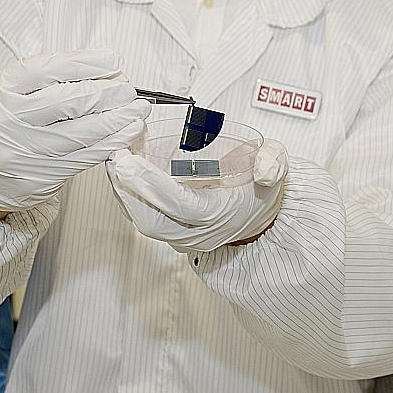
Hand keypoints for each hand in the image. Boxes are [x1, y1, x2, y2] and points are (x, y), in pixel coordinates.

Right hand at [0, 50, 149, 211]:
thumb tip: (105, 71)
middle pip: (67, 101)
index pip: (46, 69)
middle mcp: (4, 121)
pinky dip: (111, 143)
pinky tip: (127, 132)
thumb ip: (48, 80)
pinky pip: (85, 157)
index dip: (85, 62)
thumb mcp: (11, 93)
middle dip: (106, 92)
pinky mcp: (41, 176)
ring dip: (117, 119)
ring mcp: (22, 152)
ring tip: (137, 109)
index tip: (113, 60)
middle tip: (128, 88)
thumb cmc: (6, 125)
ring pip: (81, 132)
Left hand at [107, 139, 287, 253]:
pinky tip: (123, 170)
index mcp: (221, 216)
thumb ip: (274, 164)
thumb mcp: (278, 169)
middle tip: (115, 156)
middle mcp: (198, 232)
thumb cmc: (262, 190)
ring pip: (143, 220)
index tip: (132, 160)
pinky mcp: (170, 230)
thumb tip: (264, 169)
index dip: (154, 184)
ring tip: (115, 158)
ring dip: (124, 190)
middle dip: (129, 188)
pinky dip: (128, 193)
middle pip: (152, 220)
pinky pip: (142, 215)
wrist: (261, 217)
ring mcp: (181, 235)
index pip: (181, 206)